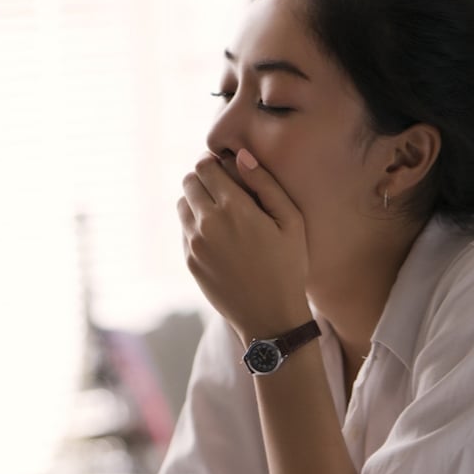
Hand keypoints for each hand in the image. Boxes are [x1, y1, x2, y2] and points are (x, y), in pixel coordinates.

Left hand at [177, 149, 310, 340]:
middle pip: (189, 182)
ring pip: (182, 205)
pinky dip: (196, 225)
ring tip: (220, 211)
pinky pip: (184, 230)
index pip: (205, 167)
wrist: (271, 317)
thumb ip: (266, 184)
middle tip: (222, 187)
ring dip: (196, 201)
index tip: (225, 167)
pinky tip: (219, 236)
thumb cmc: (289, 266)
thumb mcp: (291, 221)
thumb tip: (240, 156)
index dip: (214, 162)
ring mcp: (195, 244)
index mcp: (235, 208)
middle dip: (203, 178)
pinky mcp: (190, 261)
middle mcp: (208, 223)